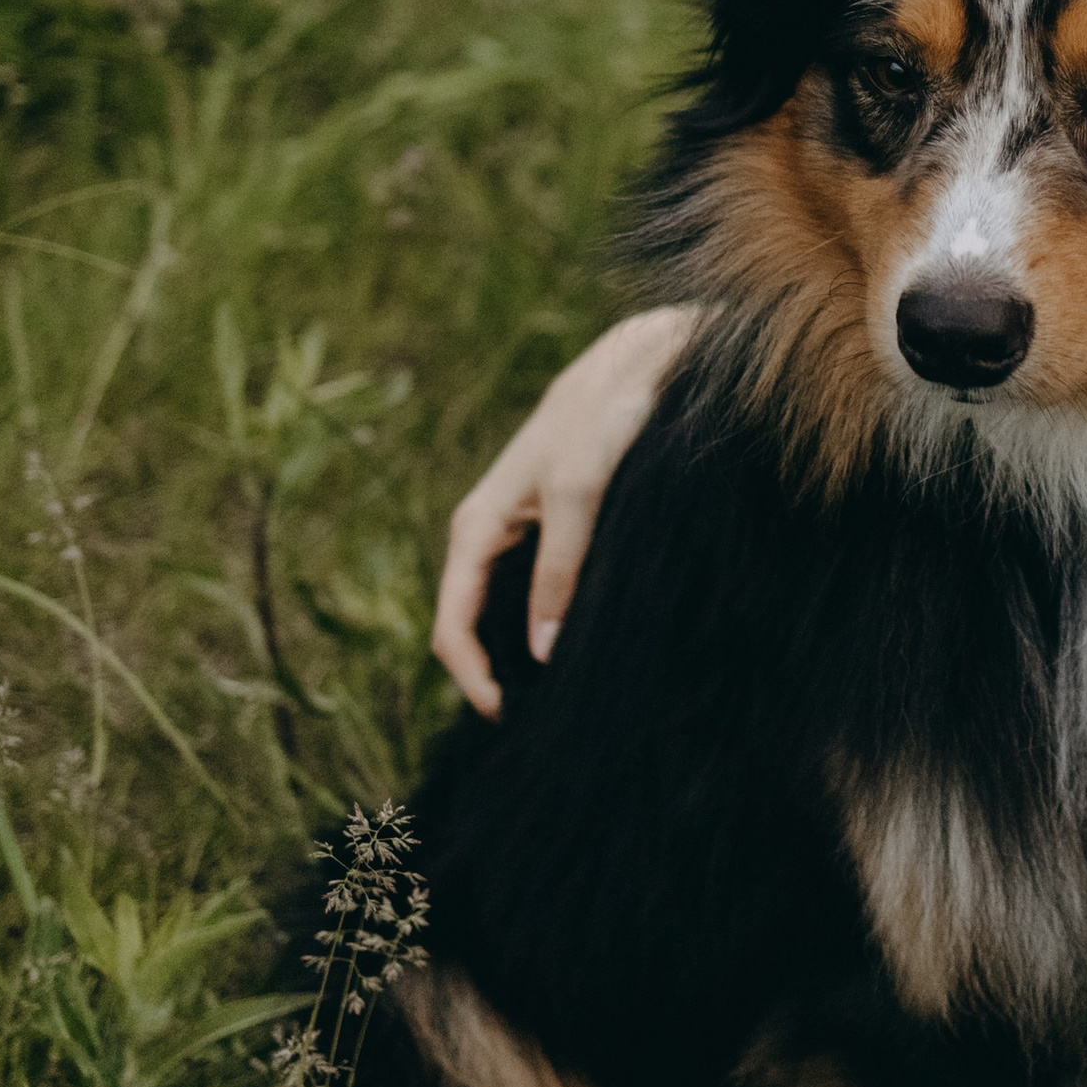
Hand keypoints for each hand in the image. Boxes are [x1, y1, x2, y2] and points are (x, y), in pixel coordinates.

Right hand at [431, 307, 699, 710]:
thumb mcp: (579, 494)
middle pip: (470, 626)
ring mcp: (517, 533)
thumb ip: (560, 571)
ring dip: (518, 655)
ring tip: (559, 696)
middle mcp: (486, 535)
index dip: (472, 681)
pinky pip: (533, 592)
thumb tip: (542, 651)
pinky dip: (545, 625)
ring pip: (501, 612)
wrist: (635, 364)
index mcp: (474, 529)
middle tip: (538, 721)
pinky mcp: (551, 528)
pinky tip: (579, 646)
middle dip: (493, 676)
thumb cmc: (602, 418)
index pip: (451, 626)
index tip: (507, 719)